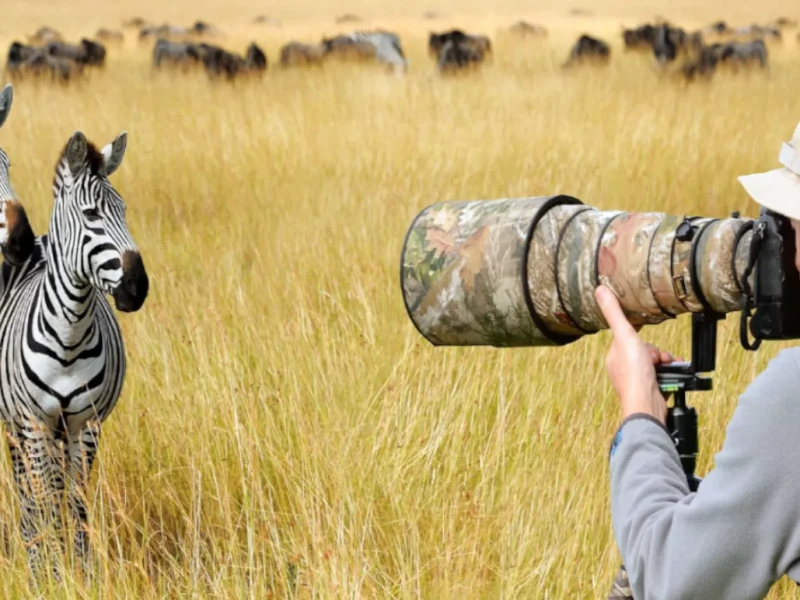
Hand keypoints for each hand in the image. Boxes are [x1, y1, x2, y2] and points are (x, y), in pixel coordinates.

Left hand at [595, 285, 678, 423]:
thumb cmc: (633, 373)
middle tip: (655, 357)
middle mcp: (623, 367)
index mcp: (614, 354)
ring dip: (665, 360)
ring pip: (656, 360)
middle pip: (645, 348)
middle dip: (656, 350)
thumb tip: (599, 289)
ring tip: (666, 366)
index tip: (645, 328)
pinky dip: (671, 372)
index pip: (628, 336)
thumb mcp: (624, 336)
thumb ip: (614, 313)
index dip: (638, 332)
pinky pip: (663, 373)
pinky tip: (673, 374)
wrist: (647, 403)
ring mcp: (637, 378)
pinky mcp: (650, 387)